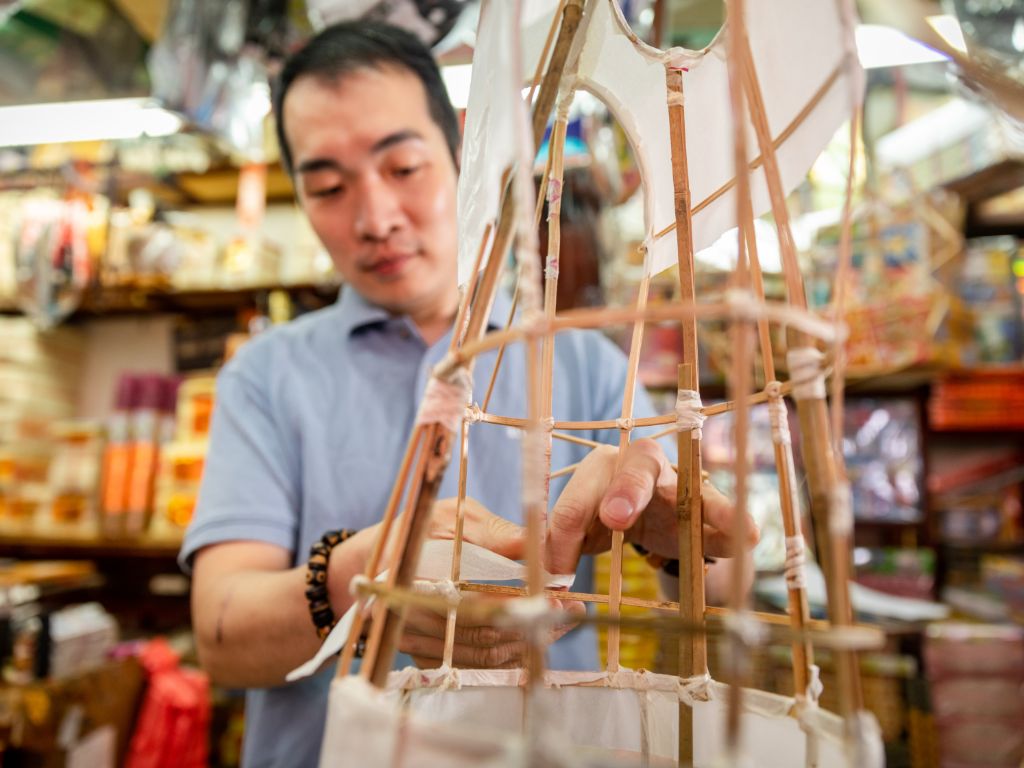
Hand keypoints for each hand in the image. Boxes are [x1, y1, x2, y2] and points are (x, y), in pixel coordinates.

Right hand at [397, 497, 582, 668]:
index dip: (521, 605)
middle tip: (569, 612)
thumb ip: (492, 532)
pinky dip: (509, 656)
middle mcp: (417, 619)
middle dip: (533, 626)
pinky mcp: (427, 658)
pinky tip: (534, 638)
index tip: (556, 598)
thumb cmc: (417, 532)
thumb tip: (537, 544)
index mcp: (421, 580)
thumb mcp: (451, 517)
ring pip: (484, 656)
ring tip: (561, 623)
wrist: (372, 563)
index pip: (479, 604)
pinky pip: (476, 666)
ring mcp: (420, 644)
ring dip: (528, 643)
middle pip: (486, 636)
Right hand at [545, 439, 758, 574]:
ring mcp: (584, 492)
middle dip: (574, 521)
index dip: (626, 493)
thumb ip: (723, 522)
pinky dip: (547, 561)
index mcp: (649, 460)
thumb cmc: (685, 506)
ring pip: (561, 517)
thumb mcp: (706, 514)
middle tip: (565, 561)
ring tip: (553, 587)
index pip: (637, 469)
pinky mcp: (570, 516)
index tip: (616, 519)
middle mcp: (609, 467)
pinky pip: (552, 536)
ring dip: (554, 553)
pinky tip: (544, 585)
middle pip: (584, 491)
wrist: (659, 509)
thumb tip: (751, 535)